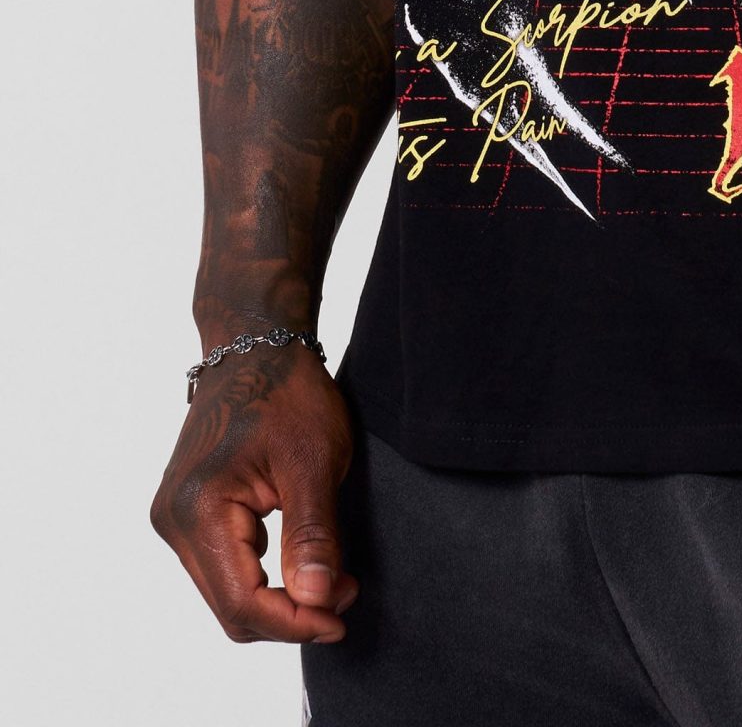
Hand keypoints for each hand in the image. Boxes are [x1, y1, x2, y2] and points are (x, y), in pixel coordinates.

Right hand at [151, 342, 358, 643]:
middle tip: (346, 597)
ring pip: (226, 593)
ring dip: (278, 599)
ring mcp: (175, 518)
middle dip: (290, 614)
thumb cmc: (288, 390)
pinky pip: (224, 568)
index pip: (242, 601)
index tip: (341, 619)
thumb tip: (316, 602)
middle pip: (230, 607)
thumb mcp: (315, 460)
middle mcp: (173, 521)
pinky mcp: (187, 514)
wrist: (256, 343)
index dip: (294, 622)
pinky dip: (263, 577)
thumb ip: (313, 535)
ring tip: (333, 580)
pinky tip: (302, 562)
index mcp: (198, 509)